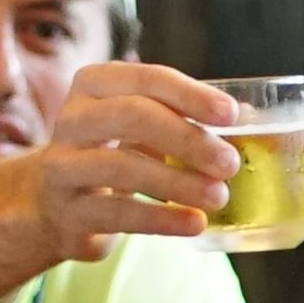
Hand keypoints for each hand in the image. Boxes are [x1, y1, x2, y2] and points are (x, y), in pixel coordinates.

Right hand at [14, 61, 243, 263]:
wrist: (55, 203)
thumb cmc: (112, 153)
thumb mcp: (137, 125)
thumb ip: (179, 116)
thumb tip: (248, 120)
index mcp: (95, 84)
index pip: (146, 79)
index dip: (190, 95)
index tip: (230, 115)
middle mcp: (72, 119)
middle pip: (131, 117)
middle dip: (187, 138)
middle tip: (229, 163)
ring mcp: (64, 166)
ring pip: (123, 167)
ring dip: (179, 182)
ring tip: (218, 196)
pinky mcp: (69, 211)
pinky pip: (119, 213)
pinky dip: (162, 218)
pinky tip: (195, 223)